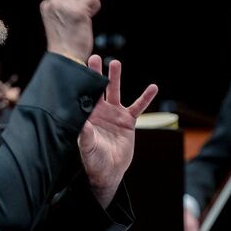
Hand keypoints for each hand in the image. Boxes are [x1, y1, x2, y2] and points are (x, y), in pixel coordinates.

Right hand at [41, 0, 103, 61]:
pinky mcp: (78, 12)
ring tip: (91, 12)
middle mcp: (54, 3)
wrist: (65, 59)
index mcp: (47, 5)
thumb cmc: (66, 44)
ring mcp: (65, 6)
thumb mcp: (60, 20)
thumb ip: (67, 4)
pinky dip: (96, 6)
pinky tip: (91, 17)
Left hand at [78, 56, 157, 207]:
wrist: (109, 172)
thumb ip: (85, 134)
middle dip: (95, 74)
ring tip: (115, 63)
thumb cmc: (93, 160)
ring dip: (115, 78)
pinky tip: (153, 87)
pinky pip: (138, 107)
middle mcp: (100, 113)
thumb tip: (83, 123)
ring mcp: (114, 115)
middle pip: (98, 89)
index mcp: (87, 117)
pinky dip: (145, 98)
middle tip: (93, 58)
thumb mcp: (87, 148)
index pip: (83, 97)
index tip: (77, 69)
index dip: (81, 84)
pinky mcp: (128, 121)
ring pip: (115, 92)